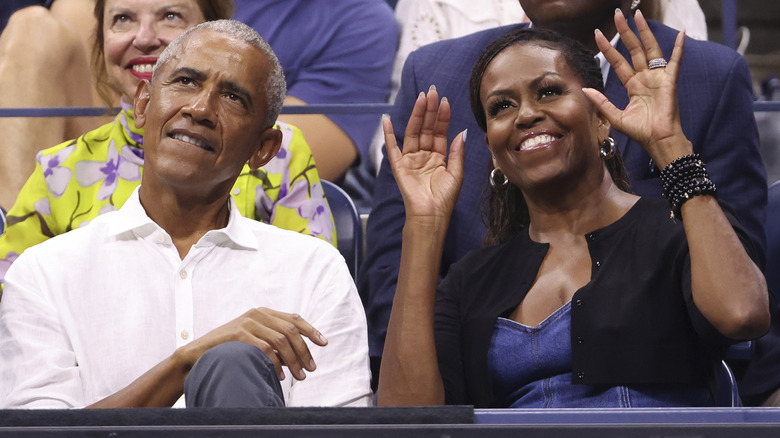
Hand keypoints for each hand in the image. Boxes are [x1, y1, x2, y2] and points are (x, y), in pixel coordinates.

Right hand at [177, 307, 326, 381]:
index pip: (294, 319)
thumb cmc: (230, 349)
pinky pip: (265, 349)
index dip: (311, 331)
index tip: (323, 344)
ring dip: (294, 360)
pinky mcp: (238, 334)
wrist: (198, 354)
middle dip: (304, 351)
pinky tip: (280, 376)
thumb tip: (300, 356)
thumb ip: (275, 343)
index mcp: (264, 313)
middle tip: (311, 369)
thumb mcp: (254, 341)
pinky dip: (276, 363)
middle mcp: (257, 314)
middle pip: (291, 331)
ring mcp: (247, 323)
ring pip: (281, 340)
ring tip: (300, 376)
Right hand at [385, 86, 464, 221]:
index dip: (442, 117)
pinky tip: (387, 119)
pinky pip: (392, 147)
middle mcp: (424, 155)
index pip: (440, 132)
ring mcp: (411, 159)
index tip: (445, 101)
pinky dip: (388, 134)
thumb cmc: (445, 198)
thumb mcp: (456, 173)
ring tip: (421, 99)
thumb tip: (461, 131)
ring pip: (413, 133)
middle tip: (433, 92)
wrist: (431, 214)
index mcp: (439, 157)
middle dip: (430, 110)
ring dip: (416, 115)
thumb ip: (457, 151)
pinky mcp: (399, 166)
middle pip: (427, 128)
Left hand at [582, 9, 691, 167]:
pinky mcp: (669, 82)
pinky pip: (675, 62)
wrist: (657, 141)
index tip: (598, 33)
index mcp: (632, 85)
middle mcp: (644, 78)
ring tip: (638, 16)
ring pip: (650, 50)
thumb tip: (585, 89)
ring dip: (644, 33)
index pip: (617, 61)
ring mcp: (657, 78)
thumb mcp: (615, 116)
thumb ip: (601, 102)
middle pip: (633, 49)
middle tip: (618, 14)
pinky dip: (679, 48)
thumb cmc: (640, 131)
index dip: (608, 47)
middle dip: (625, 32)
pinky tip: (681, 35)